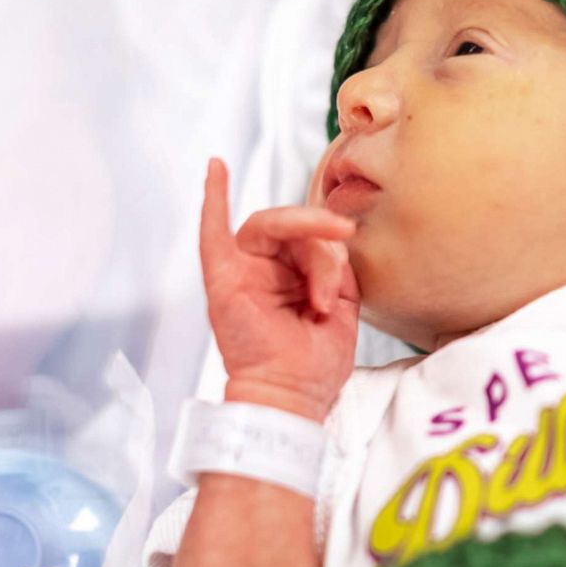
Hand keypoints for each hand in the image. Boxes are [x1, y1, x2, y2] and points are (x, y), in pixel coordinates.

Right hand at [198, 157, 361, 418]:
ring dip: (305, 242)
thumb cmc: (314, 363)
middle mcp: (266, 269)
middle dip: (323, 238)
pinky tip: (217, 168)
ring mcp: (243, 272)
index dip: (334, 240)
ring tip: (322, 290)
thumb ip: (337, 265)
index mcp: (294, 274)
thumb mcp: (343, 303)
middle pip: (294, 228)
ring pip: (273, 228)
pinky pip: (212, 233)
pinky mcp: (223, 280)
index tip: (353, 239)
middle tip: (345, 237)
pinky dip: (213, 198)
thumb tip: (335, 240)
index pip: (313, 235)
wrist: (294, 397)